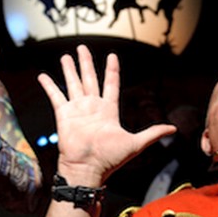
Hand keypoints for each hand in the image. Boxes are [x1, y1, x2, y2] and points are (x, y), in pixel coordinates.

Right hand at [37, 45, 175, 185]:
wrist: (88, 168)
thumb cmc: (110, 159)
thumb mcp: (136, 143)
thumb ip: (153, 133)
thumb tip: (174, 129)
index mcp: (109, 111)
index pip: (111, 84)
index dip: (112, 70)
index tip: (112, 56)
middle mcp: (92, 107)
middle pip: (89, 78)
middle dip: (86, 63)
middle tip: (82, 47)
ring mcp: (77, 109)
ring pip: (73, 83)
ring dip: (69, 69)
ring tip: (66, 55)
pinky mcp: (63, 114)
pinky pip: (55, 96)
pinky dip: (49, 85)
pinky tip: (43, 76)